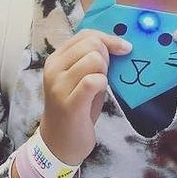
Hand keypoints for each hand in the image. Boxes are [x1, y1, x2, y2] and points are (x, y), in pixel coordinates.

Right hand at [38, 30, 131, 164]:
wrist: (59, 143)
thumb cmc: (76, 107)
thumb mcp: (81, 77)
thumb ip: (92, 58)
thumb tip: (119, 43)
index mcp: (56, 59)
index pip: (86, 34)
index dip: (108, 38)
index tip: (123, 48)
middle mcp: (53, 69)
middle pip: (92, 44)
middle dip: (107, 56)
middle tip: (103, 75)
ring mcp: (58, 86)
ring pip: (94, 59)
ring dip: (104, 71)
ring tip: (98, 86)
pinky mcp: (69, 104)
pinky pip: (93, 81)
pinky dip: (102, 83)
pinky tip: (98, 93)